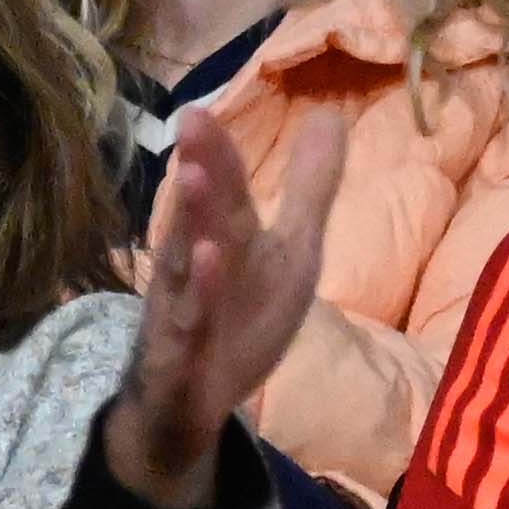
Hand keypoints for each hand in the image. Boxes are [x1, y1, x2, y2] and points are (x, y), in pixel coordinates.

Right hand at [99, 96, 348, 508]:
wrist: (187, 402)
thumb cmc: (237, 313)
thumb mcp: (289, 250)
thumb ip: (308, 187)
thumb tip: (328, 114)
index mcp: (224, 236)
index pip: (222, 186)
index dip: (216, 149)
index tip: (200, 106)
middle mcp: (197, 264)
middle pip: (201, 213)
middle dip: (199, 167)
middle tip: (191, 120)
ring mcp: (185, 310)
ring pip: (186, 263)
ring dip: (189, 223)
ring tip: (193, 179)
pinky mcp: (181, 356)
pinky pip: (187, 326)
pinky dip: (196, 301)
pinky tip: (205, 269)